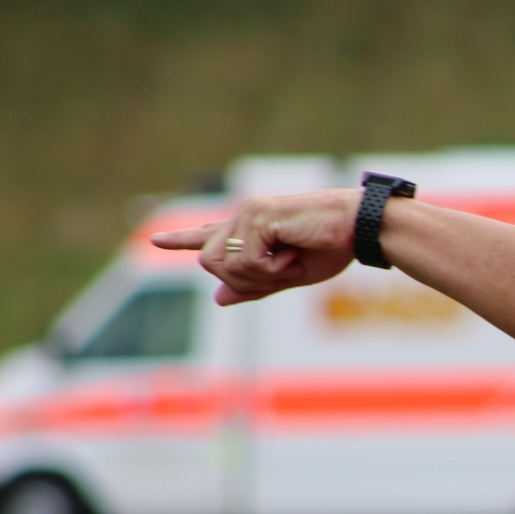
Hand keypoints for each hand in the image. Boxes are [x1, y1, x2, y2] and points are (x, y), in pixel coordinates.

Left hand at [150, 189, 362, 304]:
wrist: (358, 230)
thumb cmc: (333, 248)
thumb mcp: (290, 276)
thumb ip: (253, 286)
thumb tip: (218, 298)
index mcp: (251, 230)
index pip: (209, 236)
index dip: (181, 239)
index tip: (156, 240)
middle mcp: (243, 218)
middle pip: (212, 264)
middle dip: (243, 280)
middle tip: (281, 271)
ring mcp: (247, 214)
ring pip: (223, 264)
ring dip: (257, 275)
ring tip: (289, 260)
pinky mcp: (257, 216)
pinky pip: (246, 261)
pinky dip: (271, 269)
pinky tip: (292, 254)